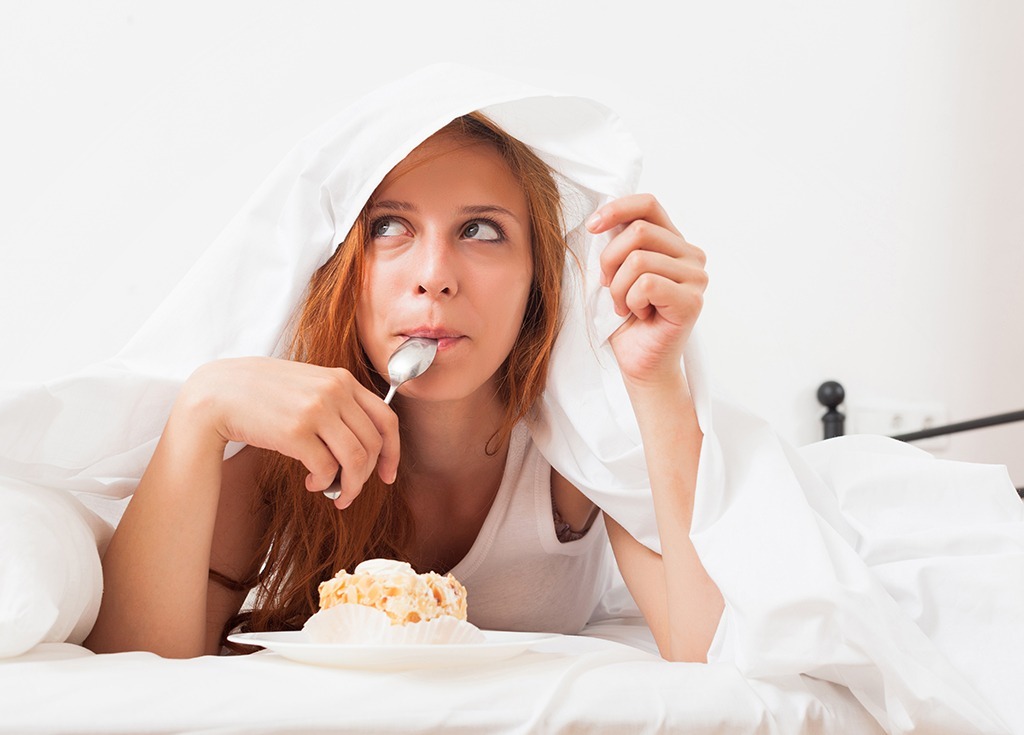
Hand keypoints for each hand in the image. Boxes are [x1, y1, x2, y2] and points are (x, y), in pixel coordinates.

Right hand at [180, 357, 398, 507]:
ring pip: (356, 460)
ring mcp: (316, 410)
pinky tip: (312, 482)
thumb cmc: (262, 393)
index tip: (387, 474)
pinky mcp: (295, 432)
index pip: (387, 418)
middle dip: (366, 477)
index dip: (393, 452)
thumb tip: (365, 443)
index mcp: (342, 379)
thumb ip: (337, 402)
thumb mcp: (308, 384)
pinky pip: (327, 468)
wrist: (218, 393)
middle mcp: (334, 391)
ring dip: (349, 485)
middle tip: (349, 491)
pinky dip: (323, 482)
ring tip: (334, 493)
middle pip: (373, 445)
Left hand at [587, 194, 706, 386]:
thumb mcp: (615, 272)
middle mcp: (691, 255)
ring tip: (625, 306)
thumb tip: (598, 220)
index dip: (616, 209)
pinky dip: (630, 301)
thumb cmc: (626, 319)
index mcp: (673, 242)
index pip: (648, 205)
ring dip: (618, 288)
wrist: (639, 362)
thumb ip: (617, 244)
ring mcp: (696, 278)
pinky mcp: (692, 301)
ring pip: (638, 259)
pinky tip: (637, 314)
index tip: (592, 226)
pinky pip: (646, 284)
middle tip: (608, 286)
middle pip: (638, 231)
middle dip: (609, 260)